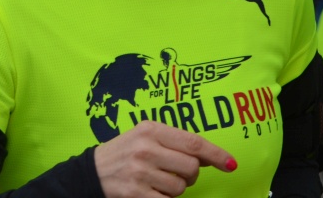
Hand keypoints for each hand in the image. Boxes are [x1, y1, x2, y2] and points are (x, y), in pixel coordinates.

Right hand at [94, 122, 235, 197]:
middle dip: (191, 173)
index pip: (194, 142)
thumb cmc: (124, 152)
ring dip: (176, 188)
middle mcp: (146, 149)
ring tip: (158, 181)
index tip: (230, 163)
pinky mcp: (136, 194)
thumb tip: (211, 156)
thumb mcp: (145, 136)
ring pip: (181, 187)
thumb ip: (175, 142)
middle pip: (192, 166)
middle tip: (177, 172)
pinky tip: (153, 192)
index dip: (216, 154)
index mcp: (151, 129)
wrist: (92, 172)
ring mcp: (141, 173)